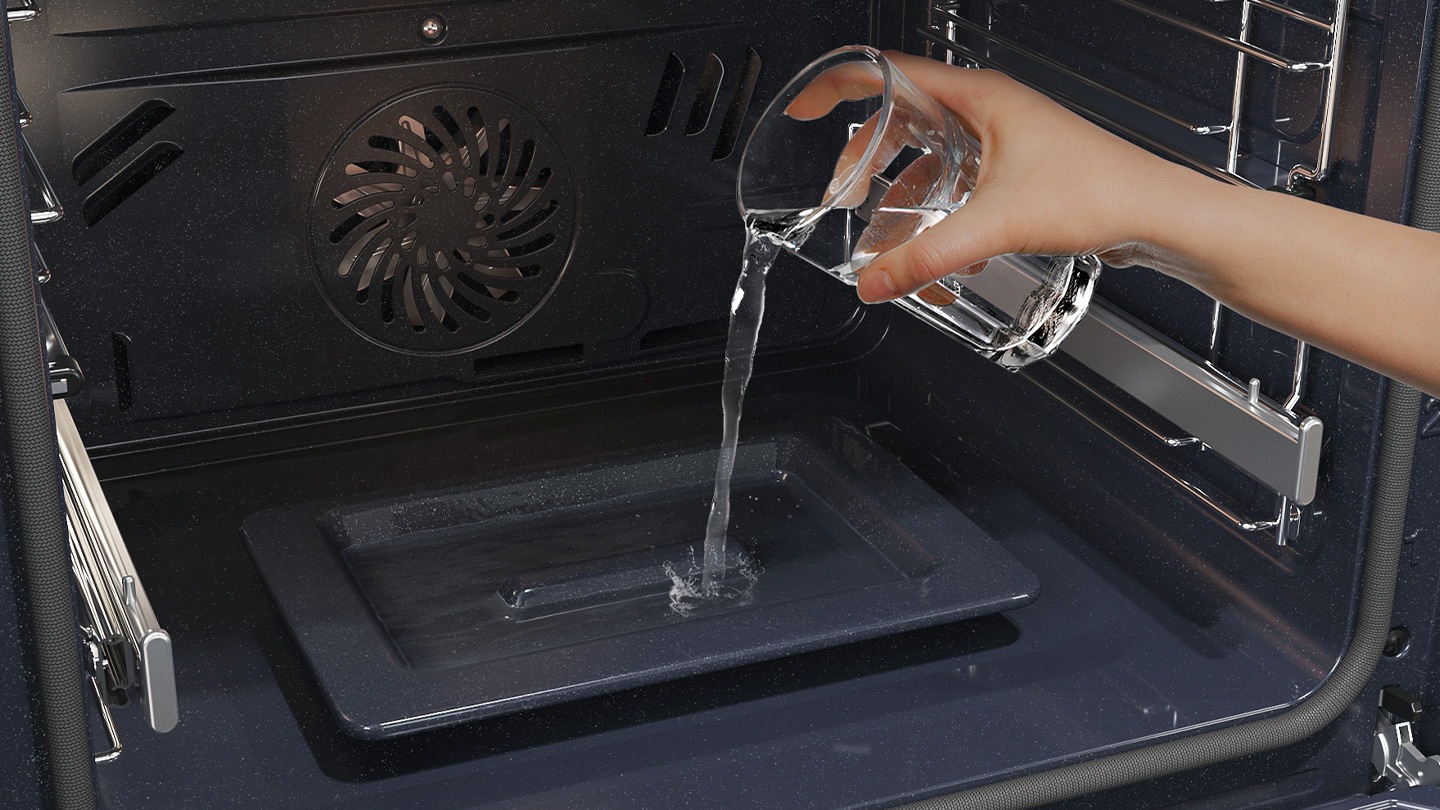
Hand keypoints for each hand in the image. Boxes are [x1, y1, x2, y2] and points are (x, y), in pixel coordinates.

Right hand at [796, 52, 1201, 302]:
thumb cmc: (1100, 192)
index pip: (888, 74)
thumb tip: (875, 281)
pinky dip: (932, 207)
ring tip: (878, 227)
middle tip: (841, 190)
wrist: (1155, 215)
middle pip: (901, 120)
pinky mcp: (1015, 172)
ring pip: (928, 154)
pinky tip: (929, 242)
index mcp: (979, 98)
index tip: (805, 105)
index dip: (839, 86)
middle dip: (864, 157)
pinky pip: (955, 181)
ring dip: (898, 189)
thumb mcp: (997, 224)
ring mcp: (1002, 141)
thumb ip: (927, 255)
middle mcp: (988, 112)